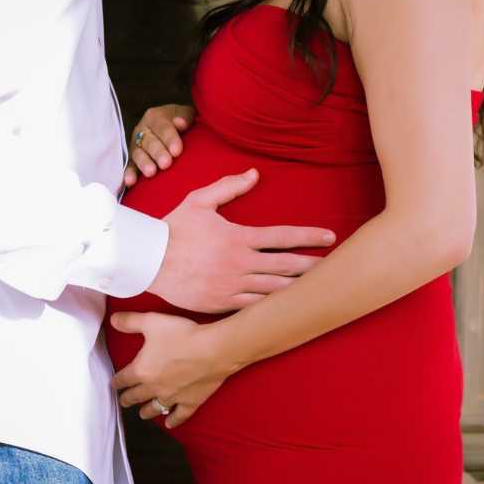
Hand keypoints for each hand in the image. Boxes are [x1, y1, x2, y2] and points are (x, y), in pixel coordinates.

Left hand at [110, 312, 231, 428]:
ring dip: (146, 412)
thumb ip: (130, 321)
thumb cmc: (181, 335)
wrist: (213, 350)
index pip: (123, 379)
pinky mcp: (190, 402)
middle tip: (124, 401)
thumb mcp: (151, 322)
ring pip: (154, 408)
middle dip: (128, 399)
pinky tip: (169, 424)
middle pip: (135, 396)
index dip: (116, 382)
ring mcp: (172, 397)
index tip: (113, 384)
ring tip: (142, 414)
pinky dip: (173, 421)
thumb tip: (113, 320)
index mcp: (141, 370)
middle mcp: (153, 387)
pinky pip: (179, 416)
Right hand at [125, 104, 193, 186]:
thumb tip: (180, 122)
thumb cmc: (182, 122)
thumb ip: (185, 117)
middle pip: (149, 141)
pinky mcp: (133, 160)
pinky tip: (130, 182)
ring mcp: (137, 145)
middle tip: (166, 163)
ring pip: (138, 154)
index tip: (177, 151)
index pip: (162, 127)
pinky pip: (130, 166)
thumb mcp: (186, 115)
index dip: (169, 138)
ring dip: (144, 163)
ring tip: (151, 173)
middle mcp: (143, 130)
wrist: (174, 127)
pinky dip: (130, 174)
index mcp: (155, 117)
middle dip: (157, 153)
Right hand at [147, 168, 335, 312]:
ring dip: (298, 289)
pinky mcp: (221, 304)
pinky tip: (288, 308)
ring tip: (319, 290)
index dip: (309, 236)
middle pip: (285, 266)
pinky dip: (273, 308)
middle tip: (335, 268)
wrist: (148, 261)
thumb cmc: (173, 229)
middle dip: (312, 266)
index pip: (282, 237)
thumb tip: (254, 175)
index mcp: (238, 237)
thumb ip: (228, 188)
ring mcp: (232, 286)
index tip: (330, 237)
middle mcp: (239, 263)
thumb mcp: (199, 201)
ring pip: (274, 290)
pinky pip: (254, 308)